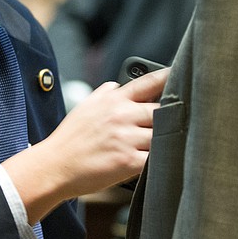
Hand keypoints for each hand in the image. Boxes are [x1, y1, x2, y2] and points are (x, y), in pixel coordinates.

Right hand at [3, 67, 168, 223]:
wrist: (55, 166)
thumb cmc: (70, 138)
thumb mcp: (86, 106)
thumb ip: (106, 93)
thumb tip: (120, 84)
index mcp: (113, 100)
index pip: (148, 82)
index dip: (169, 76)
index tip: (182, 73)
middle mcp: (122, 115)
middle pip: (162, 110)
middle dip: (171, 115)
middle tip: (180, 118)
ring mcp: (126, 138)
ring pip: (162, 135)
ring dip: (166, 139)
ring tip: (171, 142)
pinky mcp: (128, 162)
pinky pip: (155, 159)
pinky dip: (160, 160)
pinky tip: (161, 161)